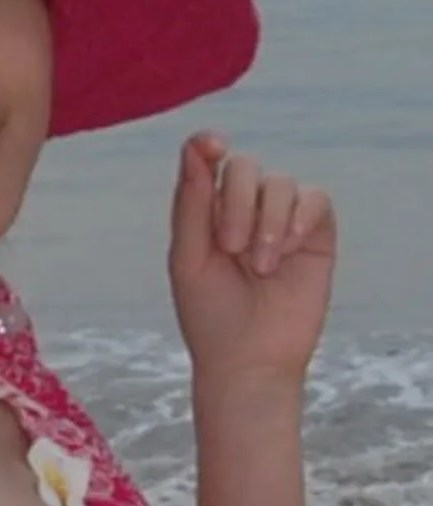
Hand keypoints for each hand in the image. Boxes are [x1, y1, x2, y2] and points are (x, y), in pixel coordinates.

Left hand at [168, 131, 336, 385]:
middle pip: (244, 167)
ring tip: (259, 267)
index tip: (212, 144)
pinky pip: (316, 199)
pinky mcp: (315, 235)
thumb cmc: (209, 312)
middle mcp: (243, 208)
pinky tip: (284, 252)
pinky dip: (299, 219)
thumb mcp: (188, 257)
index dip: (207, 145)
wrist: (248, 361)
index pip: (207, 160)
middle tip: (230, 247)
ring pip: (280, 183)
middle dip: (237, 202)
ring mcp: (280, 220)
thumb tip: (196, 148)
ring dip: (267, 221)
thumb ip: (191, 203)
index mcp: (205, 210)